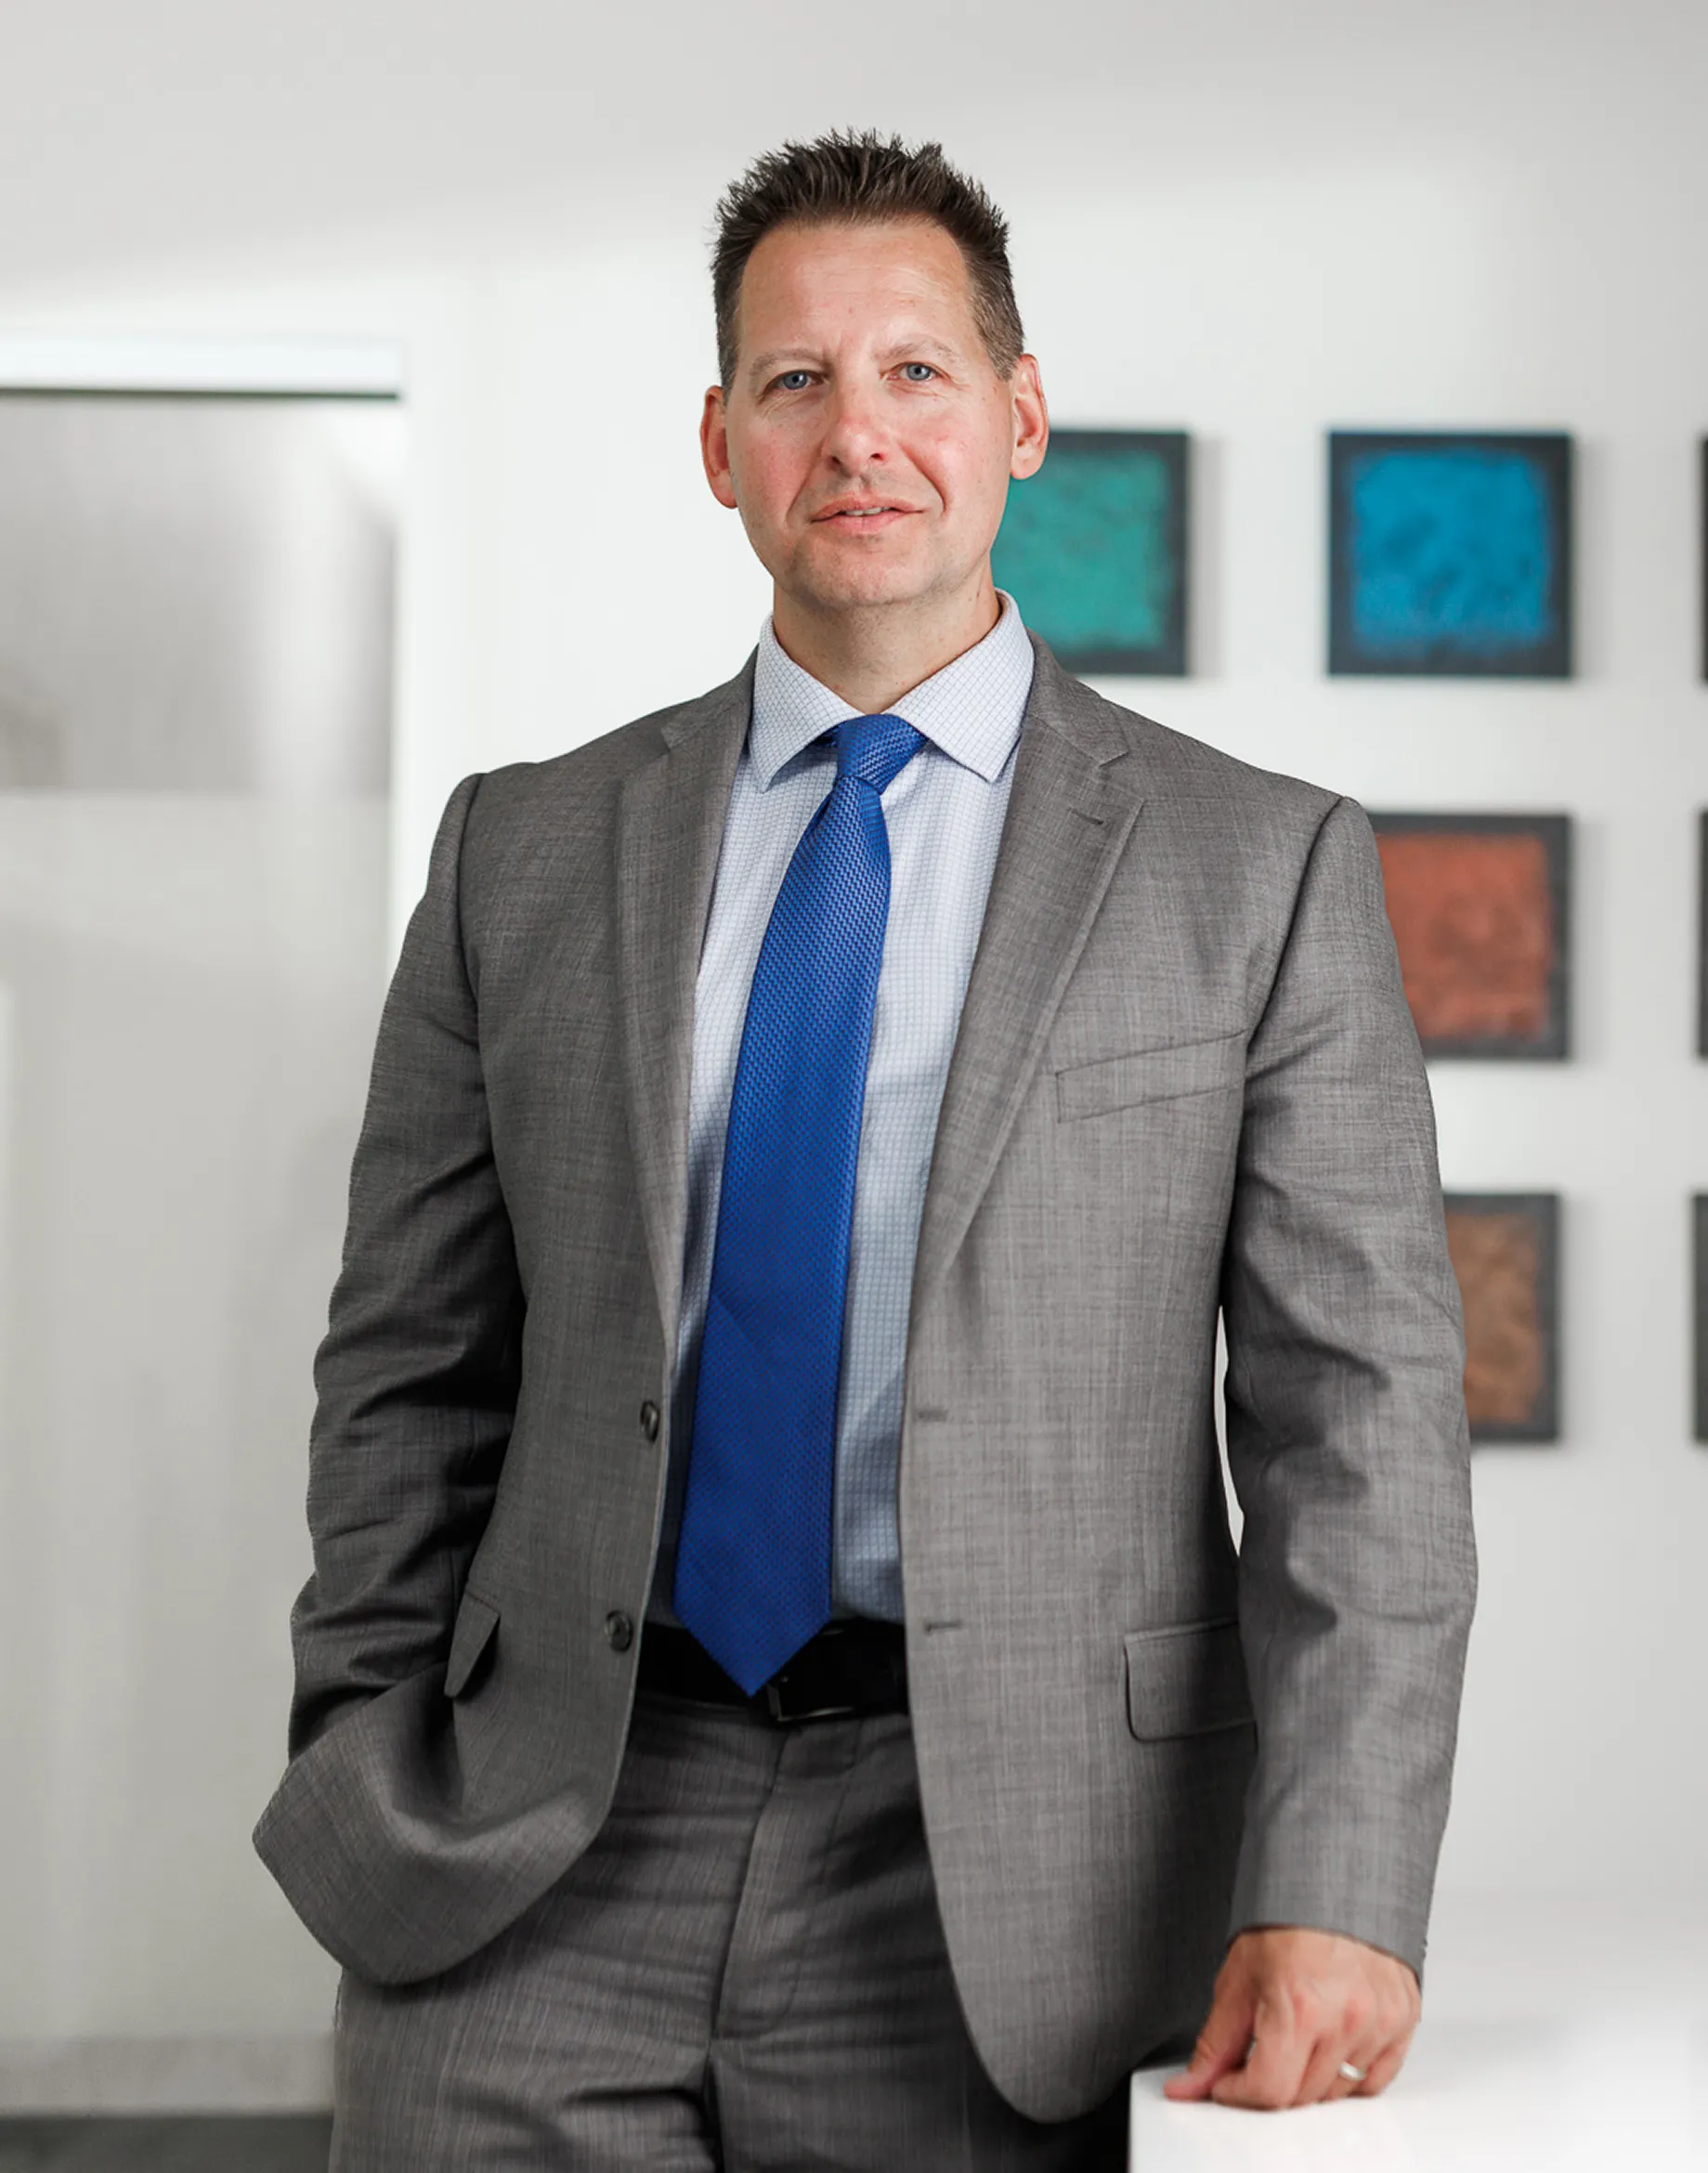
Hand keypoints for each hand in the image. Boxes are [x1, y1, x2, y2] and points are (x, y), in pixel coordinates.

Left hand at [1162, 1925, 1419, 2109]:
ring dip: (1309, 2080)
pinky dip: (1349, 2075)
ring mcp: (1380, 2022)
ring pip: (1339, 2093)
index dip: (1237, 2092)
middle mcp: (1346, 2019)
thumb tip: (1188, 2088)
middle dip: (1270, 2083)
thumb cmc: (1284, 1921)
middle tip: (1257, 2052)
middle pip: (1302, 2097)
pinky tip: (1330, 2043)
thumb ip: (1215, 2043)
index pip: (1269, 2091)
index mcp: (1299, 2007)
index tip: (1226, 2080)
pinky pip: (1375, 2080)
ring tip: (1295, 2037)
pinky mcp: (1404, 2020)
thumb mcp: (1237, 1980)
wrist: (1333, 1881)